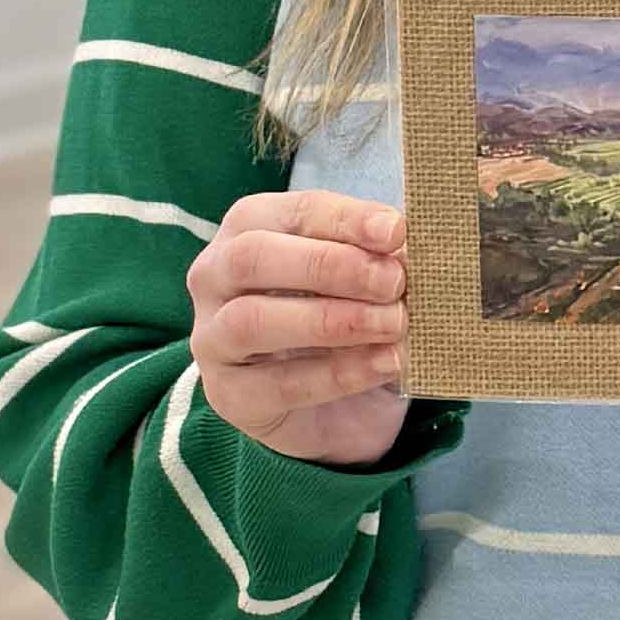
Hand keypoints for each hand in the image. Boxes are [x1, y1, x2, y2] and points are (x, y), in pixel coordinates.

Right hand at [187, 190, 408, 466]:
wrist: (337, 407)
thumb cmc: (346, 315)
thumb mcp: (365, 277)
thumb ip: (379, 256)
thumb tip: (406, 244)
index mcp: (251, 227)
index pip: (293, 211)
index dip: (347, 219)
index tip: (396, 232)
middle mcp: (216, 276)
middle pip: (254, 257)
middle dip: (331, 266)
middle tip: (394, 282)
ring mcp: (212, 338)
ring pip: (252, 320)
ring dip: (334, 320)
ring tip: (394, 324)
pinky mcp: (228, 396)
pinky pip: (278, 383)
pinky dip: (340, 372)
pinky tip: (385, 362)